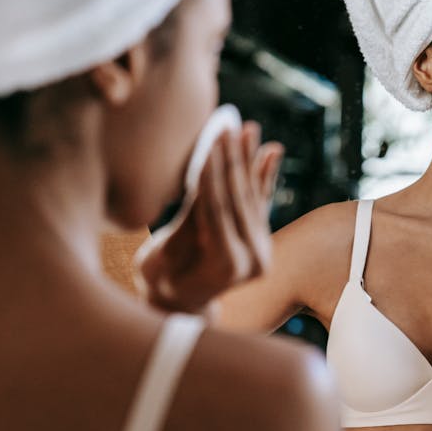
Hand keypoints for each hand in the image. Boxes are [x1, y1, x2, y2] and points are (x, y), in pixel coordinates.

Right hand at [139, 122, 283, 312]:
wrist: (181, 304)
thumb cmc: (160, 281)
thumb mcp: (160, 258)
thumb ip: (183, 228)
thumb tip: (201, 187)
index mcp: (226, 266)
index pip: (217, 210)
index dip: (212, 175)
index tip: (209, 142)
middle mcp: (253, 259)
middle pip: (239, 199)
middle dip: (232, 160)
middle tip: (227, 126)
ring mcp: (262, 249)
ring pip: (253, 197)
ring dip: (250, 160)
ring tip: (249, 128)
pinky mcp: (262, 239)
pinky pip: (263, 201)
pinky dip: (266, 174)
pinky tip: (272, 150)